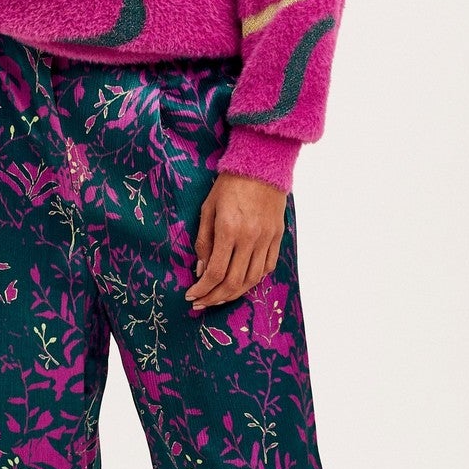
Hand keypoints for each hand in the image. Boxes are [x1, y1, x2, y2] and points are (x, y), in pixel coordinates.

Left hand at [184, 174, 286, 310]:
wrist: (262, 165)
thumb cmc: (229, 184)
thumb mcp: (207, 209)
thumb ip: (203, 241)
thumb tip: (200, 271)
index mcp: (229, 230)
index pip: (214, 272)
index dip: (202, 290)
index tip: (191, 295)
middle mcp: (250, 239)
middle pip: (233, 282)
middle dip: (215, 298)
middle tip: (202, 303)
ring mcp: (266, 239)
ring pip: (252, 280)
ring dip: (234, 294)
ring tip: (219, 298)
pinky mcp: (277, 237)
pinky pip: (267, 268)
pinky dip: (253, 281)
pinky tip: (241, 283)